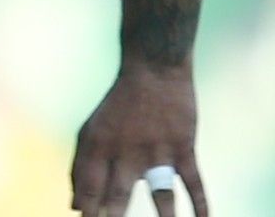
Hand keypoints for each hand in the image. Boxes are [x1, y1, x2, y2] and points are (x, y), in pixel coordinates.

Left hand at [70, 64, 206, 216]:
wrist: (152, 72)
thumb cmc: (117, 110)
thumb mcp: (90, 132)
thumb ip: (81, 169)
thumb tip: (75, 207)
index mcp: (97, 147)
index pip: (89, 189)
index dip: (88, 211)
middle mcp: (125, 151)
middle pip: (118, 195)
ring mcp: (156, 150)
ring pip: (160, 195)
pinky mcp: (183, 148)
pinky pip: (194, 182)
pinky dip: (200, 204)